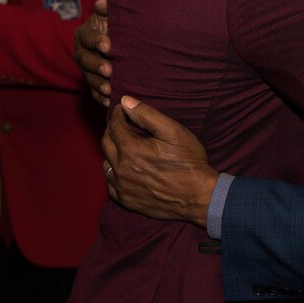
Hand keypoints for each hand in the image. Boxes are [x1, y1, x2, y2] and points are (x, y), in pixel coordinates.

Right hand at [75, 0, 111, 106]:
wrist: (123, 40)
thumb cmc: (118, 23)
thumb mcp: (113, 13)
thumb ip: (108, 6)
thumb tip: (102, 4)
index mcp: (84, 34)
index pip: (88, 38)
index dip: (97, 41)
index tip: (108, 45)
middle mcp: (82, 53)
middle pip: (86, 60)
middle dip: (97, 65)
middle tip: (109, 70)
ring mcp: (86, 70)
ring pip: (89, 78)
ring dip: (99, 84)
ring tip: (110, 89)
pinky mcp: (93, 83)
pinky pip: (94, 93)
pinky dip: (102, 98)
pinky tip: (110, 102)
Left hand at [103, 95, 218, 226]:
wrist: (198, 196)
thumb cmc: (188, 161)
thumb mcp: (172, 131)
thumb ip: (146, 114)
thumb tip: (125, 101)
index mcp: (130, 150)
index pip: (114, 125)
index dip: (118, 113)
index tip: (123, 108)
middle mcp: (121, 169)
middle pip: (106, 143)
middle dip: (112, 129)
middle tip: (123, 122)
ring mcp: (122, 188)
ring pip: (106, 163)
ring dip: (112, 151)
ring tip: (126, 145)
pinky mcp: (126, 201)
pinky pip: (111, 183)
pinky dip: (115, 172)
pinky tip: (126, 167)